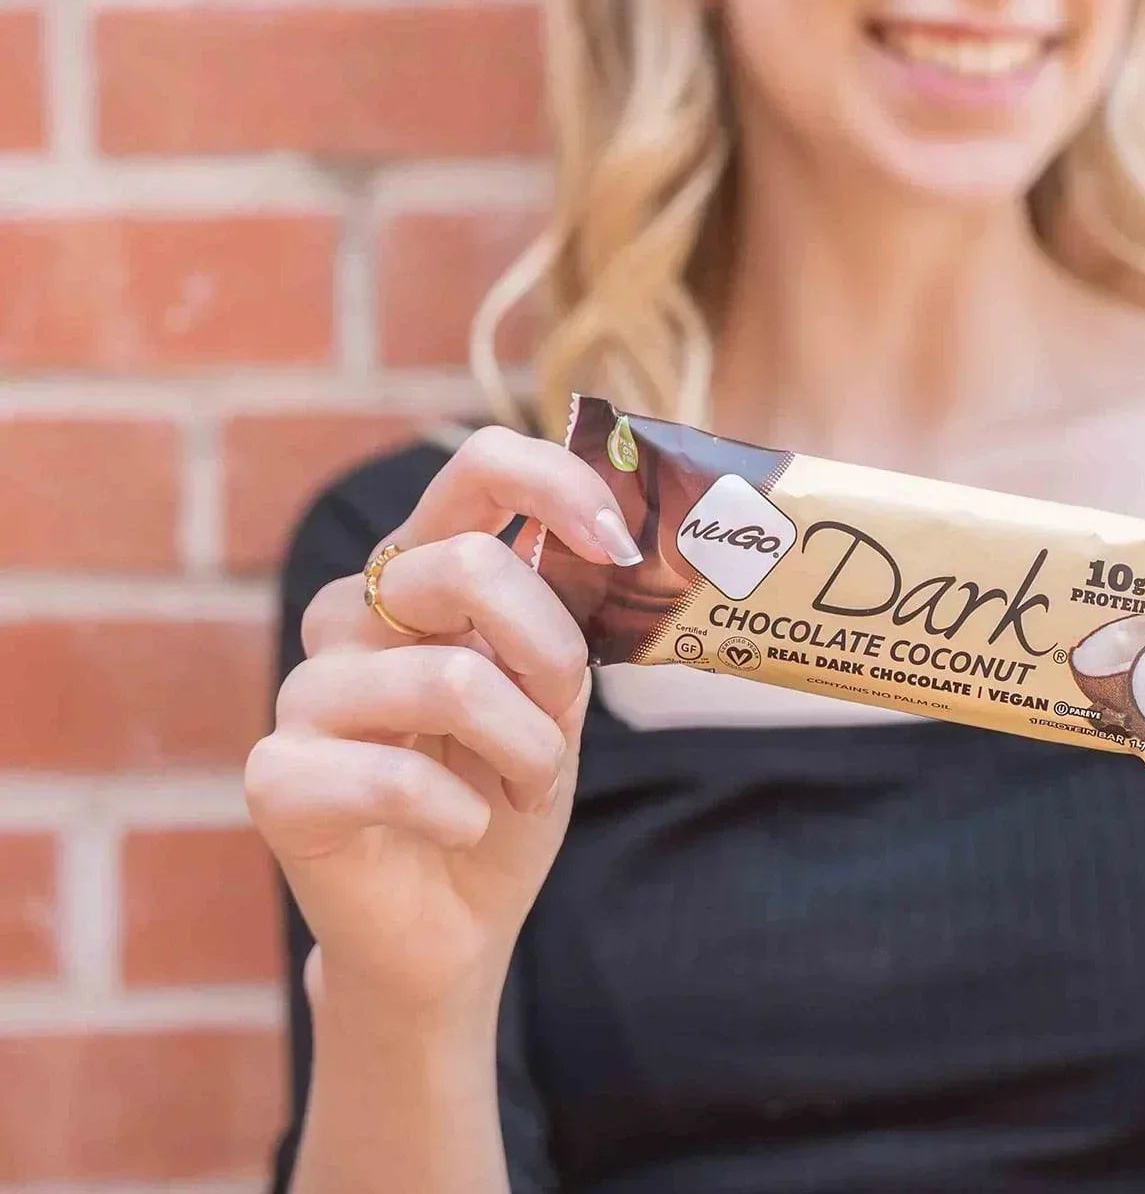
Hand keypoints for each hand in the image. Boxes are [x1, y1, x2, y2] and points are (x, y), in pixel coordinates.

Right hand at [246, 427, 634, 1017]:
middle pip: (467, 564)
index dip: (553, 482)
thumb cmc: (504, 791)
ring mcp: (305, 690)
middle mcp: (353, 611)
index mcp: (421, 570)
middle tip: (563, 718)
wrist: (455, 927)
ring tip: (523, 786)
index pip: (474, 468)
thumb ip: (564, 615)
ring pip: (450, 678)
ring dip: (525, 748)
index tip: (619, 538)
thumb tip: (613, 541)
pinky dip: (465, 814)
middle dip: (550, 651)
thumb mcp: (556, 693)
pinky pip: (400, 777)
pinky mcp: (276, 776)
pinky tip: (464, 830)